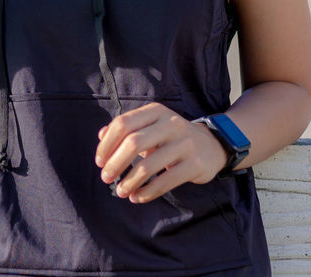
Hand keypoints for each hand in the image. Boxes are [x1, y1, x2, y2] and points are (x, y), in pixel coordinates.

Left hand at [94, 102, 228, 203]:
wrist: (211, 146)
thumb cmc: (171, 137)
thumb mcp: (151, 126)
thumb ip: (126, 129)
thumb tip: (101, 137)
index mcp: (155, 112)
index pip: (123, 124)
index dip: (107, 144)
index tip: (99, 161)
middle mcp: (170, 124)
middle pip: (133, 143)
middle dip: (115, 163)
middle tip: (105, 178)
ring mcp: (184, 144)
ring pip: (148, 165)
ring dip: (129, 182)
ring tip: (121, 192)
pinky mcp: (195, 164)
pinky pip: (165, 181)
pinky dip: (147, 192)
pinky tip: (138, 197)